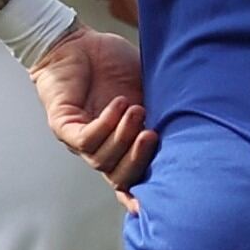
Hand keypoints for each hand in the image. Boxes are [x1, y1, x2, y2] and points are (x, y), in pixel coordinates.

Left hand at [30, 24, 154, 210]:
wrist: (77, 43)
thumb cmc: (112, 64)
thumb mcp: (146, 89)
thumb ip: (161, 109)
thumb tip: (186, 127)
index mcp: (120, 143)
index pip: (128, 179)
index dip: (138, 196)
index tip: (154, 206)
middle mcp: (99, 147)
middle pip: (117, 176)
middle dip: (137, 162)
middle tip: (152, 136)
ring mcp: (79, 139)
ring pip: (101, 160)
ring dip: (122, 137)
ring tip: (136, 109)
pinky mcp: (63, 125)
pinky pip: (85, 138)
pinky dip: (105, 124)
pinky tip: (116, 105)